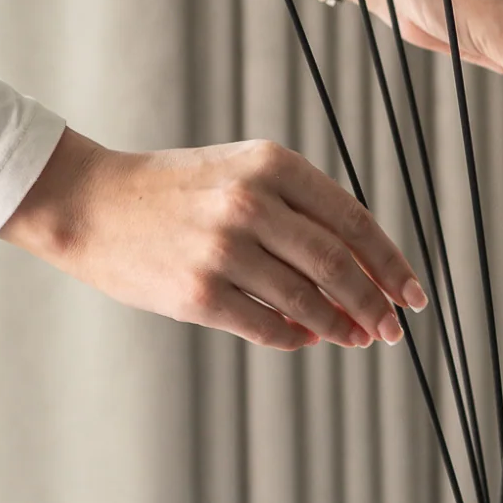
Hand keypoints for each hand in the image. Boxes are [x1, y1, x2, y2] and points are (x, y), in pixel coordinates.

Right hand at [0, 128, 427, 349]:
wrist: (89, 203)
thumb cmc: (174, 193)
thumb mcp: (240, 174)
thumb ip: (299, 212)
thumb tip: (364, 273)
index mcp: (271, 165)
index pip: (353, 221)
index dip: (390, 264)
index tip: (412, 294)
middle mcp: (251, 203)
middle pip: (339, 266)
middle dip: (374, 304)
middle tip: (391, 329)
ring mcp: (225, 250)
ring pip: (309, 302)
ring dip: (341, 327)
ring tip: (356, 338)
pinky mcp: (200, 293)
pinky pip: (269, 327)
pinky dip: (297, 337)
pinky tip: (308, 338)